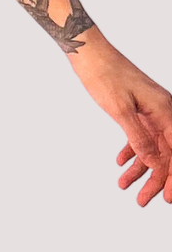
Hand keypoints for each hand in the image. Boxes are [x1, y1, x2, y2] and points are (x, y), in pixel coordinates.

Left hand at [73, 43, 171, 205]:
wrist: (88, 50)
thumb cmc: (103, 74)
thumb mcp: (120, 110)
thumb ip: (139, 138)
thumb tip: (155, 164)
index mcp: (165, 111)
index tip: (167, 197)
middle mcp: (163, 111)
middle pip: (166, 153)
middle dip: (156, 179)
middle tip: (142, 200)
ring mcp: (150, 110)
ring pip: (151, 146)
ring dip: (140, 168)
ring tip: (124, 186)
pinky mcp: (137, 108)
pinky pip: (140, 135)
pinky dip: (131, 150)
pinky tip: (120, 163)